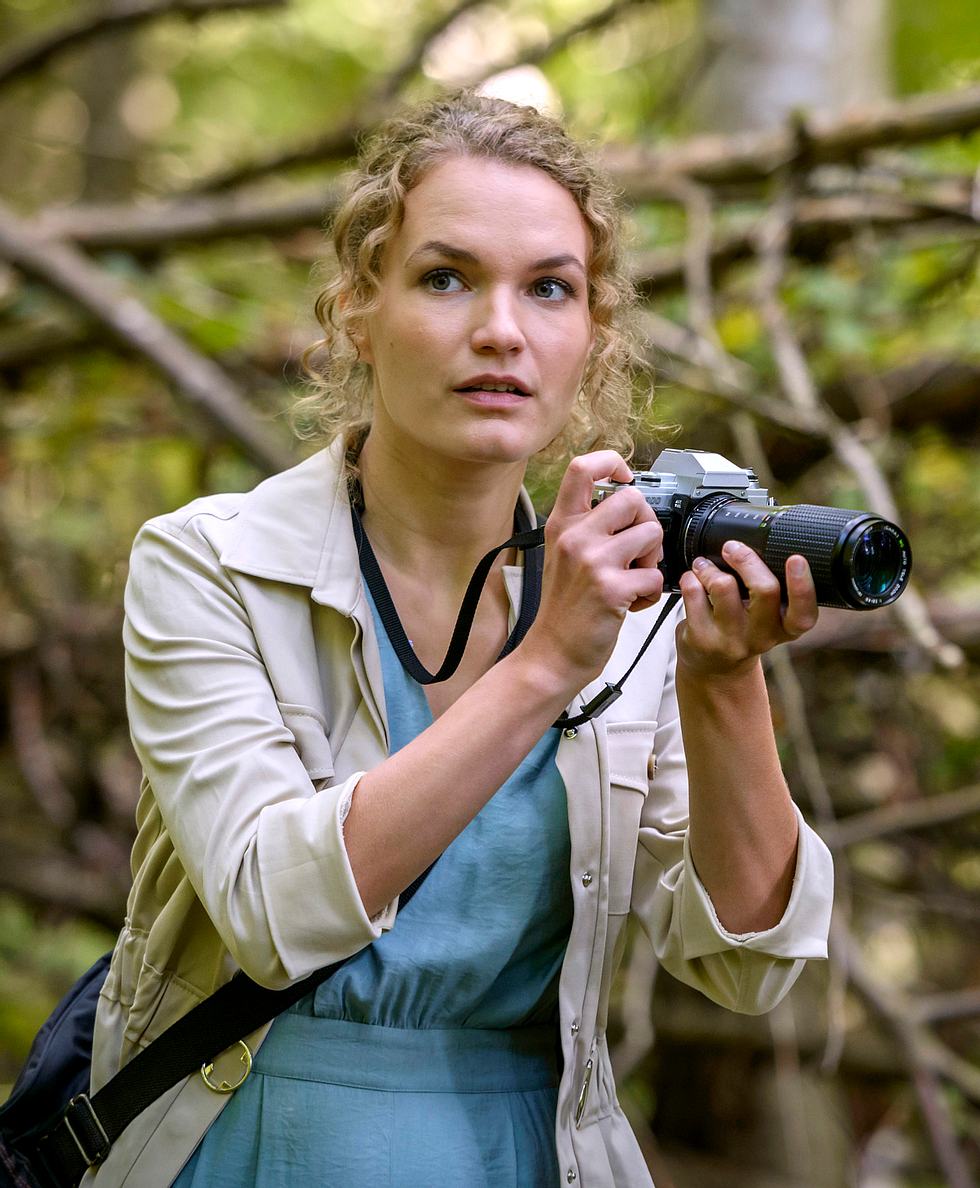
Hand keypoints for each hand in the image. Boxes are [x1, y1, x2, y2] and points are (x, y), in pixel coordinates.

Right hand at [521, 451, 664, 686]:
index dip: (612, 463)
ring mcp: (592, 561)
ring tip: (635, 579)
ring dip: (653, 560)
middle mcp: (574, 536)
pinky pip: (655, 576)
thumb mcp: (562, 556)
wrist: (551, 654)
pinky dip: (652, 594)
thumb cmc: (562, 609)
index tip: (625, 478)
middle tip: (638, 550)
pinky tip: (632, 603)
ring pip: (652, 533)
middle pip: (633, 498)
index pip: (583, 468)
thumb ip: (586, 527)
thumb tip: (627, 504)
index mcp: (562, 524)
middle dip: (647, 523)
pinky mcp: (611, 589)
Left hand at [676, 541, 817, 679]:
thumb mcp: (766, 618)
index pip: (804, 613)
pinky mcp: (702, 638)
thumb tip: (755, 545)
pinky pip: (694, 594)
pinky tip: (692, 580)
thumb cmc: (743, 632)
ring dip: (710, 567)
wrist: (714, 669)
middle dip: (747, 559)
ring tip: (704, 565)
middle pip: (765, 590)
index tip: (796, 558)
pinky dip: (690, 578)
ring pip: (724, 586)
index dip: (803, 586)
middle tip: (732, 548)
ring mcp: (731, 639)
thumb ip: (770, 591)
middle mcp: (762, 636)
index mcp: (785, 628)